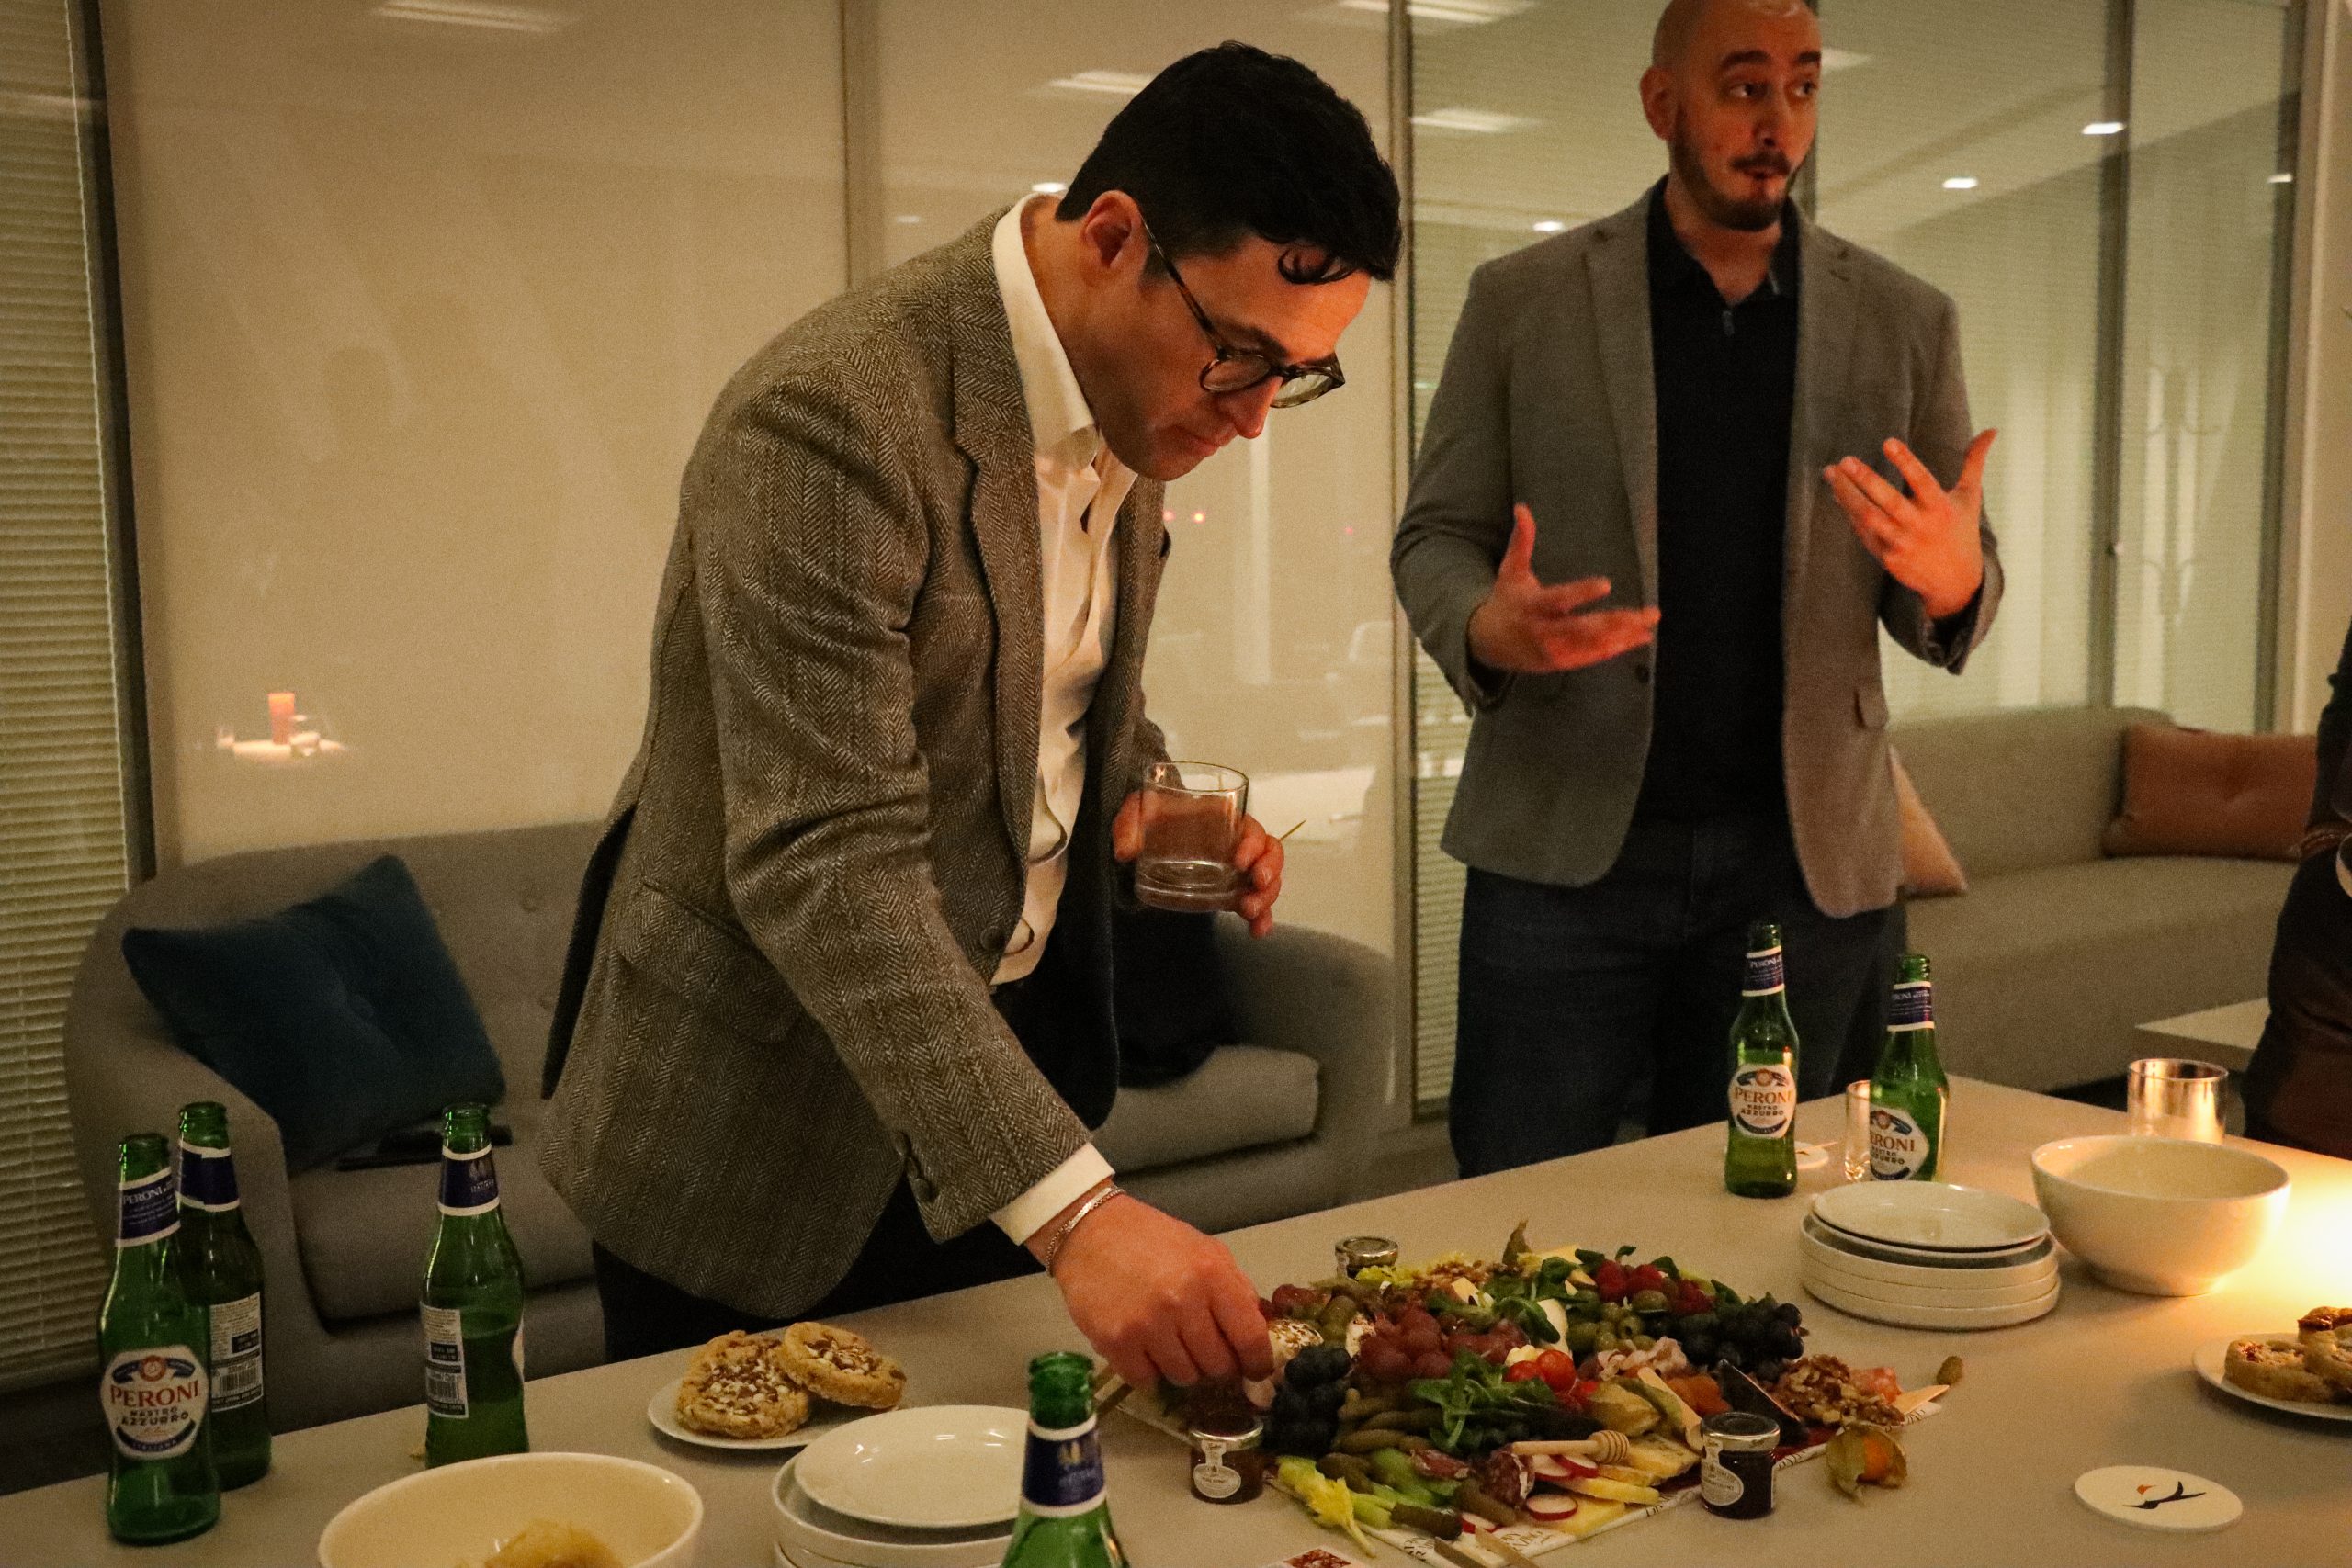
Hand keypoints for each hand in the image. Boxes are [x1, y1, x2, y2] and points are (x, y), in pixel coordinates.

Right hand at [1040, 1186, 1272, 1388]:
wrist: (1090, 1231)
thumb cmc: (1152, 1239)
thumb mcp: (1205, 1250)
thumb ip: (1235, 1288)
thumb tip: (1258, 1332)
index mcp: (1212, 1275)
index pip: (1250, 1337)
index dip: (1257, 1362)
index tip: (1256, 1370)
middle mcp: (1183, 1302)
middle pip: (1218, 1365)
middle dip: (1219, 1365)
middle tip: (1208, 1354)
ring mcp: (1148, 1326)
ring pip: (1185, 1377)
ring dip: (1184, 1368)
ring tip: (1173, 1345)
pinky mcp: (1116, 1343)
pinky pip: (1147, 1381)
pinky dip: (1150, 1372)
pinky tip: (1146, 1350)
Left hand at [1112, 796, 1285, 937]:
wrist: (1151, 829)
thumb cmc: (1153, 814)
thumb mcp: (1138, 808)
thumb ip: (1129, 824)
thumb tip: (1125, 850)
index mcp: (1223, 820)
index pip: (1250, 828)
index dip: (1253, 843)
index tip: (1240, 859)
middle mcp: (1236, 844)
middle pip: (1270, 854)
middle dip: (1270, 871)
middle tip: (1256, 885)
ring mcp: (1236, 869)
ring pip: (1267, 880)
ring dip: (1266, 897)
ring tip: (1250, 912)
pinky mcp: (1230, 890)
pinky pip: (1253, 902)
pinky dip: (1261, 918)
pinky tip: (1258, 930)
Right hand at [1466, 504, 1659, 674]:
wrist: (1488, 643)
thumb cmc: (1506, 600)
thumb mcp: (1510, 570)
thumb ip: (1522, 541)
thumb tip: (1522, 508)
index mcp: (1532, 606)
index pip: (1559, 599)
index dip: (1582, 592)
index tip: (1606, 584)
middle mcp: (1545, 631)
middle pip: (1585, 628)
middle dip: (1618, 621)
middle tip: (1647, 613)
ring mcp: (1555, 650)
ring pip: (1594, 645)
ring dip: (1624, 635)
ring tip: (1649, 623)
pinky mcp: (1563, 662)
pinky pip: (1594, 656)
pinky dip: (1618, 647)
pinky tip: (1640, 637)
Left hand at [1825, 431, 1996, 620]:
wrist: (1954, 581)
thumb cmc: (1960, 530)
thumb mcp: (1969, 497)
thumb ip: (1974, 462)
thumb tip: (1992, 430)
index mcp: (1941, 508)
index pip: (1922, 481)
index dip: (1905, 462)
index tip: (1887, 441)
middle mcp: (1920, 526)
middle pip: (1889, 501)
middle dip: (1866, 480)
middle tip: (1845, 460)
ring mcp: (1901, 543)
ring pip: (1868, 517)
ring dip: (1846, 495)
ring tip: (1830, 472)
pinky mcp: (1886, 557)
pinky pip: (1863, 531)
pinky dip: (1849, 512)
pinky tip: (1837, 492)